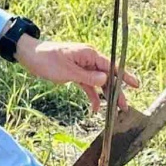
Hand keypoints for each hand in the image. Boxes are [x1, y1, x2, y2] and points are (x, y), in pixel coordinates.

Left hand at [16, 37, 139, 112]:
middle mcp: (89, 60)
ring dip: (106, 95)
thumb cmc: (47, 60)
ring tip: (114, 111)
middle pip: (107, 76)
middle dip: (117, 91)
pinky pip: (88, 85)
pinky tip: (96, 108)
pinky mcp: (75, 74)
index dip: (124, 76)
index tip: (136, 85)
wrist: (30, 56)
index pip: (111, 66)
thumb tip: (106, 79)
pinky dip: (92, 96)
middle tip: (125, 107)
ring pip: (99, 82)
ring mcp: (83, 67)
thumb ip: (87, 76)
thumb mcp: (67, 70)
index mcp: (89, 54)